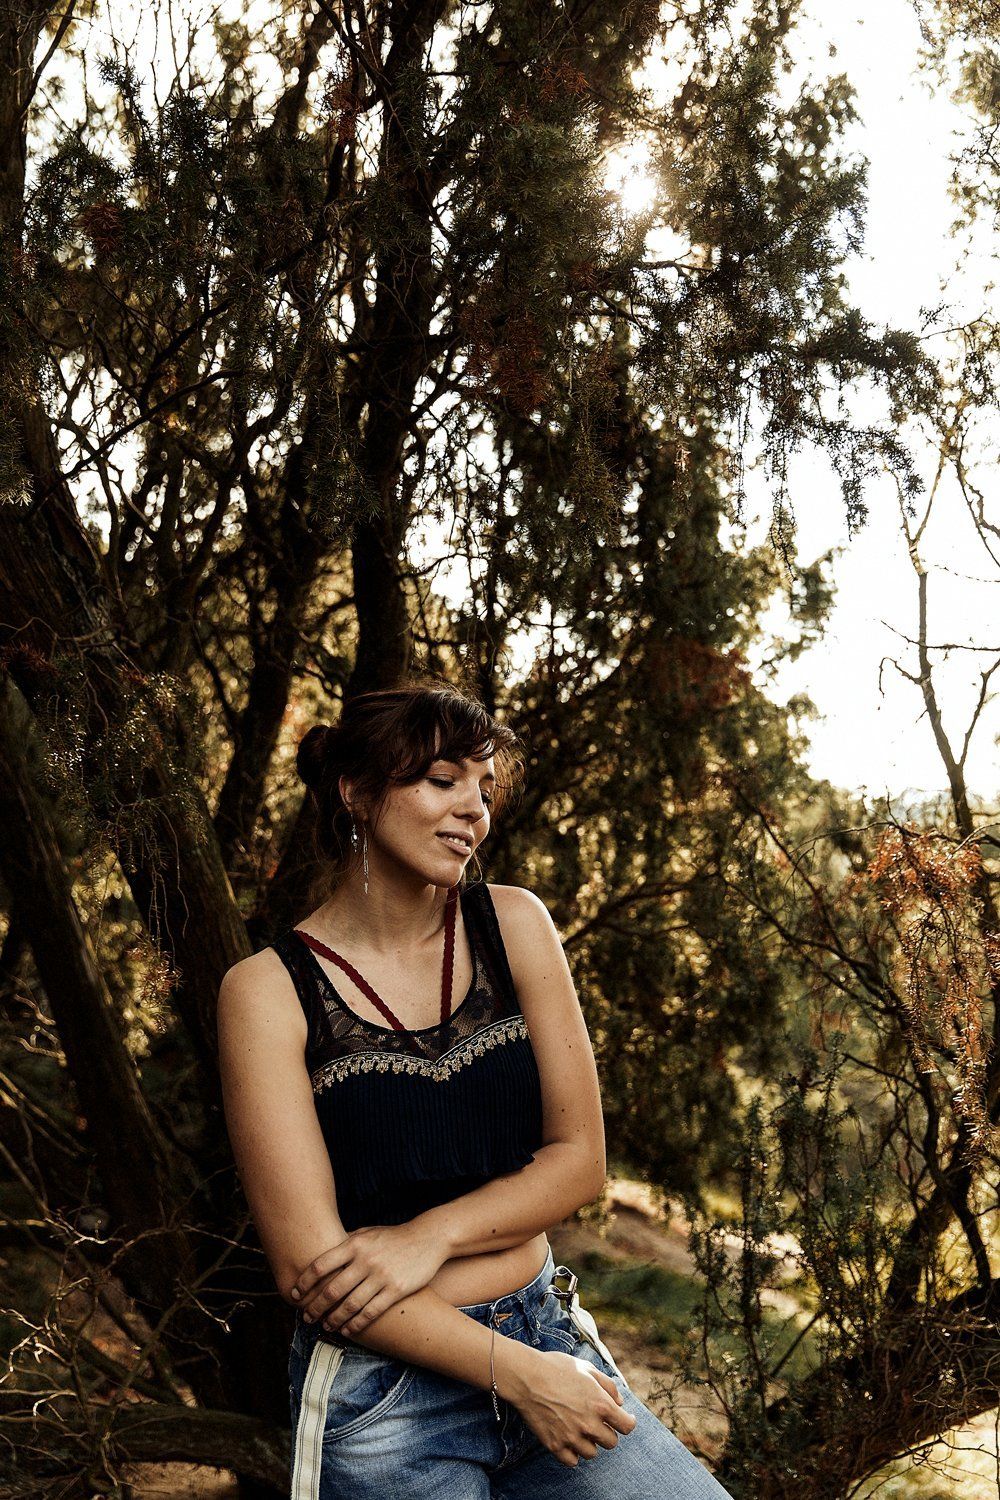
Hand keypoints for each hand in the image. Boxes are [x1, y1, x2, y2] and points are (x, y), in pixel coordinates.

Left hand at [291, 1221, 447, 1336]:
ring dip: (334, 1319)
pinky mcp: (396, 1290)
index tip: (294, 1293)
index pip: (321, 1265)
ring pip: (350, 1305)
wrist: (428, 1238)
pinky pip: (370, 1312)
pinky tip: (348, 1330)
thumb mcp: (368, 1232)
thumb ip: (347, 1243)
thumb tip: (323, 1254)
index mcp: (355, 1244)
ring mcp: (381, 1276)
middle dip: (315, 1307)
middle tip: (307, 1317)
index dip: (304, 1282)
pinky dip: (356, 1324)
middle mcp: (365, 1260)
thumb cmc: (393, 1237)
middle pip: (332, 1289)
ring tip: (326, 1326)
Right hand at [495, 1341, 636, 1466]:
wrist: (527, 1376)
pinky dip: (572, 1454)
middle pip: (611, 1442)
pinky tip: (569, 1440)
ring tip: (580, 1429)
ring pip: (592, 1453)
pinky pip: (572, 1461)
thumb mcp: (587, 1368)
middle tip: (597, 1421)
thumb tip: (619, 1402)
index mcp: (601, 1404)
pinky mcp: (555, 1446)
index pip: (627, 1426)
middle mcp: (589, 1425)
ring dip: (589, 1443)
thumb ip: (608, 1386)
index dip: (628, 1422)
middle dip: (607, 1431)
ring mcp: (572, 1437)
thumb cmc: (557, 1368)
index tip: (625, 1419)